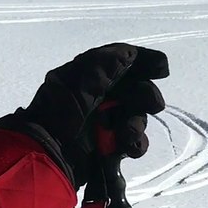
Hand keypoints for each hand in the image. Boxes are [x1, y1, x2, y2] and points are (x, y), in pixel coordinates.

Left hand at [0, 43, 168, 187]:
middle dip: (146, 96)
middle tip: (153, 104)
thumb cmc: (59, 112)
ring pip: (137, 117)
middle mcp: (100, 97)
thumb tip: (131, 54)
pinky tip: (127, 146)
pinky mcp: (109, 147)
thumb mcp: (78, 80)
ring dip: (137, 124)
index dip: (144, 63)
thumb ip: (106, 63)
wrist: (44, 154)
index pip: (123, 63)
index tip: (162, 69)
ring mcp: (105, 123)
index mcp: (89, 76)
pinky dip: (135, 143)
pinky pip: (133, 141)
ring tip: (126, 135)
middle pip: (136, 90)